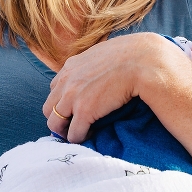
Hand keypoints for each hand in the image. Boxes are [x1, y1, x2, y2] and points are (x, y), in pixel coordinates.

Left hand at [43, 33, 173, 142]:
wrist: (142, 61)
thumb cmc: (130, 56)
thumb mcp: (103, 53)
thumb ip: (93, 63)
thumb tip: (99, 68)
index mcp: (70, 66)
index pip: (55, 89)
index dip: (62, 101)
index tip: (73, 109)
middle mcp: (66, 81)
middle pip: (49, 107)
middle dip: (58, 118)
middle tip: (72, 125)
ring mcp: (73, 97)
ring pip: (55, 123)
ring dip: (65, 131)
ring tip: (78, 133)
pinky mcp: (84, 112)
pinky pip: (74, 134)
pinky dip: (79, 138)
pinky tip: (90, 136)